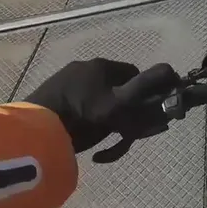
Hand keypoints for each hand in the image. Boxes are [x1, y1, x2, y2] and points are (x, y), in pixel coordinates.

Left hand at [25, 59, 180, 162]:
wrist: (36, 128)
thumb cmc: (82, 116)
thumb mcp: (119, 107)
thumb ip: (145, 89)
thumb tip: (171, 73)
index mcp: (103, 66)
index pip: (136, 75)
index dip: (144, 96)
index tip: (143, 118)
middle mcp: (85, 67)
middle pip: (116, 89)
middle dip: (123, 112)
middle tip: (121, 134)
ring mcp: (65, 80)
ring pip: (96, 99)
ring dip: (104, 119)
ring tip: (100, 141)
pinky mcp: (51, 94)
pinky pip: (77, 106)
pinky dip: (84, 120)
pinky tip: (81, 137)